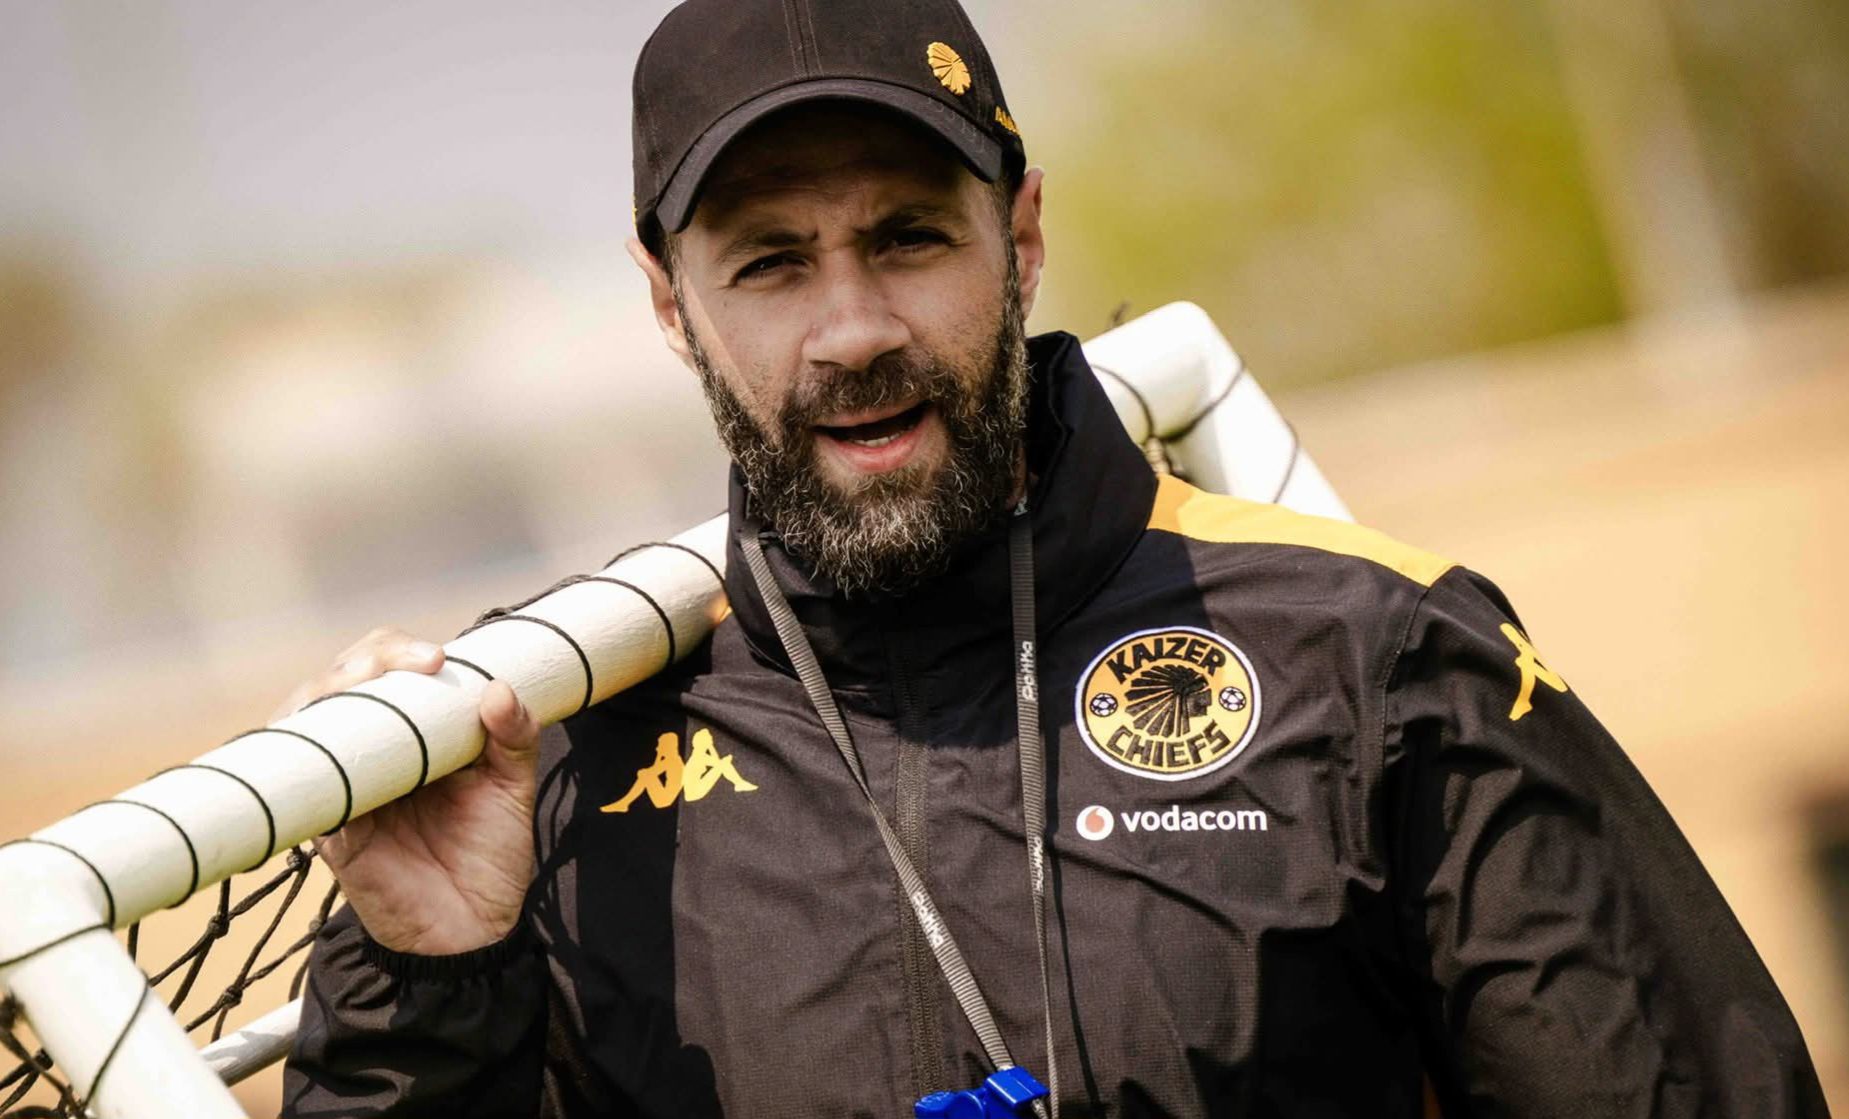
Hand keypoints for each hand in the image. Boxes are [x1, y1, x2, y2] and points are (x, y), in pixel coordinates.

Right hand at [271, 627, 539, 954]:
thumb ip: (515, 737)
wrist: (475, 930)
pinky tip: (336, 746)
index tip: (438, 657)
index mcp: (412, 734)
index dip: (397, 649)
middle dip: (365, 660)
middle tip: (413, 663)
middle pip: (339, 684)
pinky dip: (314, 761)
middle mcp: (370, 752)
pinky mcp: (329, 829)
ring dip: (327, 693)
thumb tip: (499, 689)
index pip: (385, 669)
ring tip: (362, 683)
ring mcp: (344, 787)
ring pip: (307, 723)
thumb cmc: (490, 854)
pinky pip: (305, 787)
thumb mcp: (513, 787)